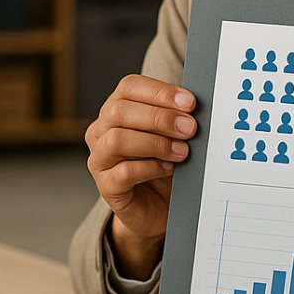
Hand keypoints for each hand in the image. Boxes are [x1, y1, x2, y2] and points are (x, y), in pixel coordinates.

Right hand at [84, 74, 195, 277]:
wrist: (158, 206)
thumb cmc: (164, 164)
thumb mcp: (172, 136)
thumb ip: (177, 118)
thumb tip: (194, 108)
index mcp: (116, 109)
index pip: (128, 87)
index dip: (159, 92)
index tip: (189, 103)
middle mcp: (101, 131)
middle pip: (119, 111)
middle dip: (160, 117)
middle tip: (190, 128)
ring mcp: (100, 159)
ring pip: (117, 140)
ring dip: (155, 143)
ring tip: (182, 151)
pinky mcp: (106, 186)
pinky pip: (123, 172)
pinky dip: (151, 167)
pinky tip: (169, 168)